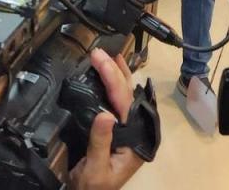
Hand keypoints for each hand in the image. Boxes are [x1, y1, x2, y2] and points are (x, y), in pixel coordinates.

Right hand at [68, 48, 142, 189]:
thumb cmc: (94, 189)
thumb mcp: (96, 170)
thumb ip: (101, 143)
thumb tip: (105, 114)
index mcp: (134, 139)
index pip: (124, 100)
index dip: (112, 76)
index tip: (99, 58)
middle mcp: (134, 131)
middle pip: (127, 93)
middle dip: (116, 70)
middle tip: (100, 52)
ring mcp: (127, 130)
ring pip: (125, 96)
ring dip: (117, 75)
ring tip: (109, 57)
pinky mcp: (116, 132)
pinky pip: (116, 103)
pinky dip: (111, 87)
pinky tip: (106, 77)